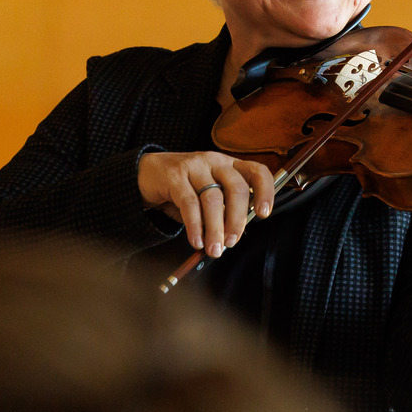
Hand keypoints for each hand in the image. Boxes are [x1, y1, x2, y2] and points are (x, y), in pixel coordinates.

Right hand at [138, 151, 274, 256]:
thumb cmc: (184, 187)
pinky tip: (196, 241)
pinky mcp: (175, 176)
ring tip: (214, 249)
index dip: (265, 192)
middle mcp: (215, 161)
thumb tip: (233, 235)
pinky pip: (189, 204)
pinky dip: (195, 226)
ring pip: (212, 198)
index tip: (263, 214)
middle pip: (236, 188)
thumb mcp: (208, 195)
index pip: (257, 172)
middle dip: (237, 219)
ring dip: (215, 228)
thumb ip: (223, 210)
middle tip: (232, 242)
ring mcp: (195, 166)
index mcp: (230, 165)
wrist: (147, 173)